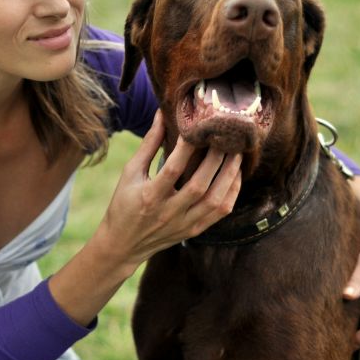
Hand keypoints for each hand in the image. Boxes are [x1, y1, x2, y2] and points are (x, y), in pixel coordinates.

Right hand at [99, 110, 242, 269]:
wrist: (123, 245)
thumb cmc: (124, 204)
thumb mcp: (130, 173)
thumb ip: (148, 145)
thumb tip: (162, 115)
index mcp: (150, 196)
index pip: (172, 169)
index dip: (186, 147)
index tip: (197, 127)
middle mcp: (168, 212)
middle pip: (199, 185)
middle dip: (216, 159)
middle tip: (225, 137)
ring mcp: (184, 224)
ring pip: (215, 200)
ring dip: (229, 175)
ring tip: (236, 154)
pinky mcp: (194, 231)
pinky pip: (220, 212)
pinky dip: (231, 192)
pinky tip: (234, 175)